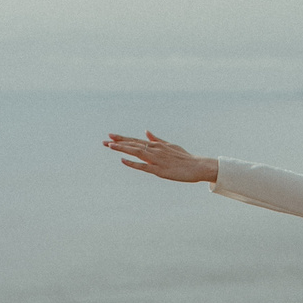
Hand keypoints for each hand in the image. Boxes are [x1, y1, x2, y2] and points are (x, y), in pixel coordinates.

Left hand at [103, 131, 218, 183]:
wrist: (197, 166)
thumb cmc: (184, 157)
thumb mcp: (170, 145)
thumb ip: (157, 139)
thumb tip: (146, 132)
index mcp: (156, 145)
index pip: (136, 141)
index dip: (123, 139)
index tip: (111, 136)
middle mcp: (154, 150)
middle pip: (133, 145)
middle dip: (118, 142)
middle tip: (104, 141)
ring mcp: (156, 160)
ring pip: (136, 152)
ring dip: (123, 149)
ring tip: (110, 146)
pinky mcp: (159, 170)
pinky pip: (143, 166)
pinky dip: (133, 163)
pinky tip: (123, 160)